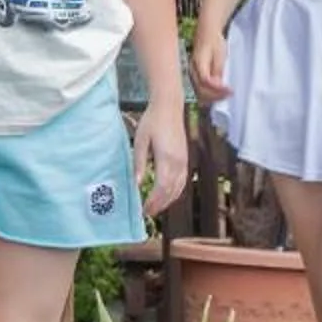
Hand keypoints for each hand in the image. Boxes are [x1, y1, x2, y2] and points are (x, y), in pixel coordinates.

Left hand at [134, 103, 190, 217]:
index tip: (143, 209)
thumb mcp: (140, 141)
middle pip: (171, 191)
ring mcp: (184, 161)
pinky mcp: (185, 159)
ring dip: (168, 201)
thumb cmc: (152, 121)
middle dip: (159, 205)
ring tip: (155, 208)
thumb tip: (137, 183)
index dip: (153, 201)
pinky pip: (183, 181)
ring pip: (179, 188)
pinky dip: (175, 192)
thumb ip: (139, 163)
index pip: (162, 187)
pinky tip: (167, 196)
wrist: (169, 107)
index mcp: (167, 158)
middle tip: (147, 213)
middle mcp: (179, 162)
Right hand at [188, 23, 230, 101]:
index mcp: (198, 65)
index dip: (217, 89)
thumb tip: (217, 85)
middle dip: (216, 95)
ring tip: (225, 94)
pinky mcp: (195, 76)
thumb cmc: (214, 42)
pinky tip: (218, 93)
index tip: (230, 90)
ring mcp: (193, 74)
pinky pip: (200, 89)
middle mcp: (192, 71)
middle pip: (201, 90)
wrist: (207, 33)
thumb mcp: (219, 54)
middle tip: (229, 94)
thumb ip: (217, 70)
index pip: (205, 82)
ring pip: (199, 92)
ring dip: (213, 96)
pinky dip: (210, 94)